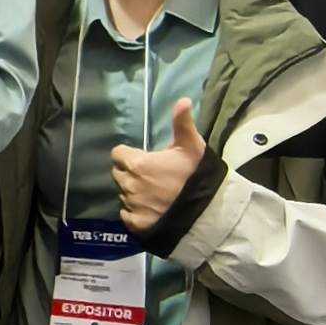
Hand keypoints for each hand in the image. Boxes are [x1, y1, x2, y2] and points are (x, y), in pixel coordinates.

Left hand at [112, 97, 209, 231]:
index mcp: (137, 163)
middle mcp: (129, 184)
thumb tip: (182, 99)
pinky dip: (135, 212)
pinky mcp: (136, 225)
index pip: (118, 154)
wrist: (207, 212)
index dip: (129, 155)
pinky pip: (126, 215)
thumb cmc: (197, 176)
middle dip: (130, 173)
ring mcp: (131, 206)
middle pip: (119, 174)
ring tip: (154, 194)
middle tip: (150, 177)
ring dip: (133, 192)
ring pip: (123, 194)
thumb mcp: (192, 146)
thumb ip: (182, 123)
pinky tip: (151, 210)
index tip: (144, 159)